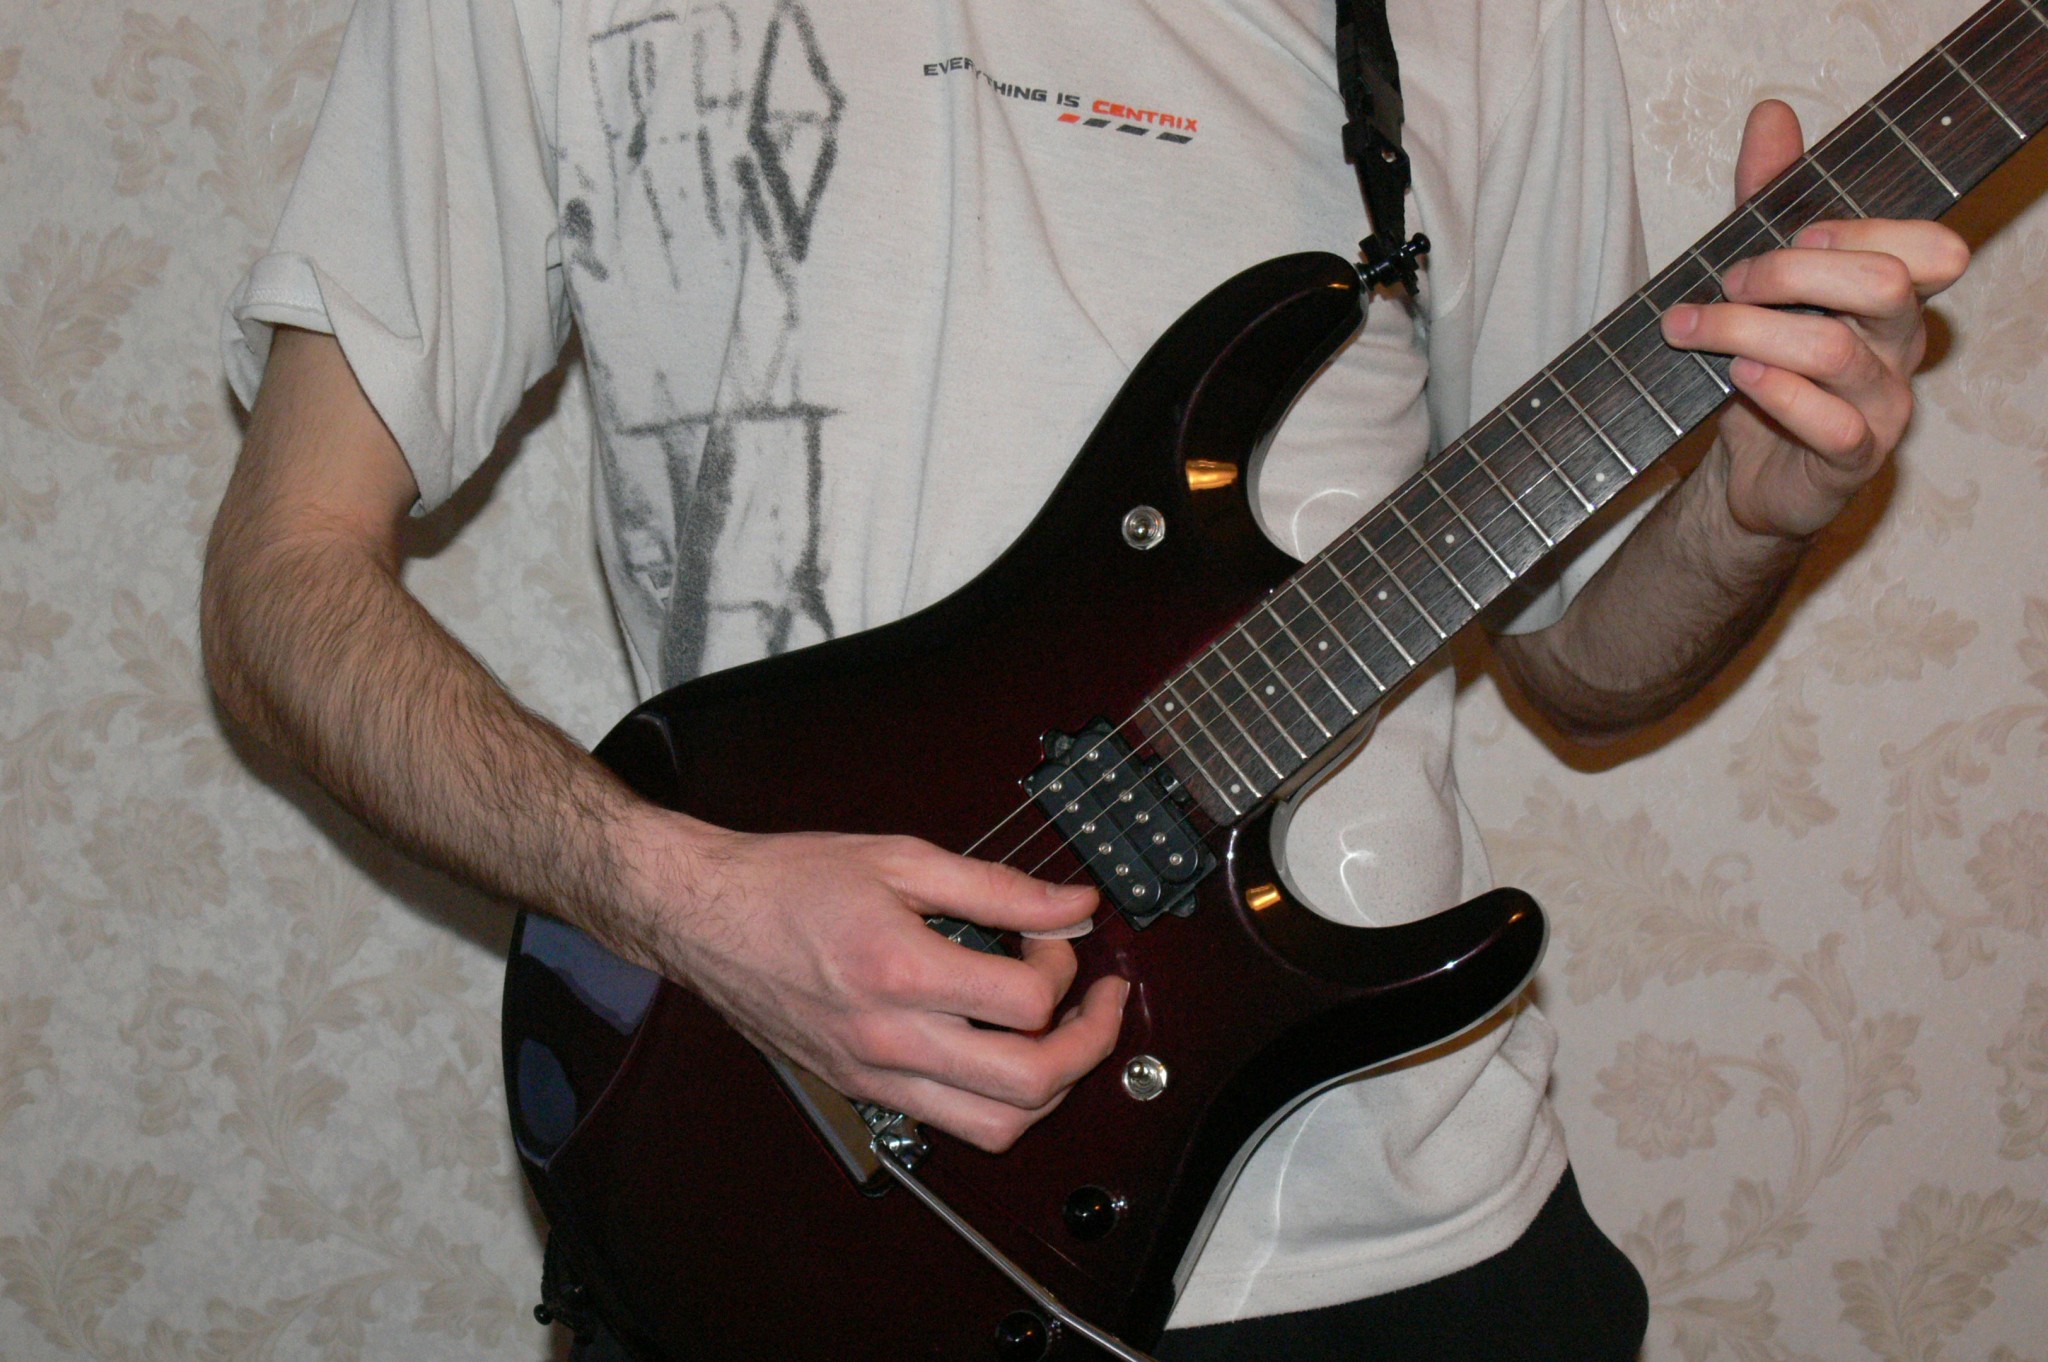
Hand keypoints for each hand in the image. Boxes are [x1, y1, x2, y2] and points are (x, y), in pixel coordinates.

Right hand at [621, 812, 1126, 1152]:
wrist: (706, 918)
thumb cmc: (790, 882)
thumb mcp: (901, 858)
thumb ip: (999, 886)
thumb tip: (1074, 905)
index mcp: (900, 971)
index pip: (1028, 1000)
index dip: (1064, 961)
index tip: (1055, 930)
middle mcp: (889, 1039)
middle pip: (1030, 1085)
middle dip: (1091, 1044)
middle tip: (1103, 1001)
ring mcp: (876, 1076)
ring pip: (998, 1128)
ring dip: (1053, 1088)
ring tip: (1064, 1037)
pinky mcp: (865, 1090)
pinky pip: (954, 1123)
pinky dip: (998, 1099)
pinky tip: (1003, 1049)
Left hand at [1659, 99, 1970, 538]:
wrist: (1748, 475)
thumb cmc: (1764, 368)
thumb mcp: (1760, 280)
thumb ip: (1768, 201)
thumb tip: (1771, 114)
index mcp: (1891, 299)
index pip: (1929, 248)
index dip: (1865, 230)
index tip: (1795, 231)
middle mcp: (1900, 348)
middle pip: (1885, 285)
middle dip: (1793, 271)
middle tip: (1728, 281)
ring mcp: (1883, 406)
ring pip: (1836, 351)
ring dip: (1750, 330)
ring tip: (1693, 328)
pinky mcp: (1852, 461)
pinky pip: (1834, 424)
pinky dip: (1779, 394)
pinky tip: (1738, 376)